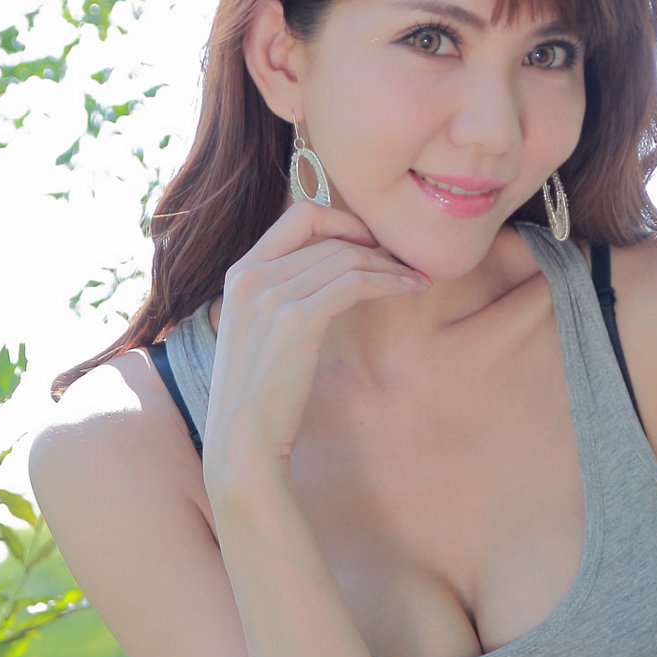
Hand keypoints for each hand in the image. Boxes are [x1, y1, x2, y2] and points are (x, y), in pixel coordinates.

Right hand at [202, 200, 426, 486]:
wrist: (242, 440)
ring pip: (347, 257)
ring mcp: (270, 294)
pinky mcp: (296, 319)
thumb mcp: (259, 333)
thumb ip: (281, 298)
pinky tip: (409, 289)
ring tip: (417, 278)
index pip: (298, 215)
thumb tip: (328, 279)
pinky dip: (388, 281)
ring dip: (389, 264)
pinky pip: (354, 282)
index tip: (371, 240)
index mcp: (239, 273)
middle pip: (330, 238)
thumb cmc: (258, 396)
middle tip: (408, 263)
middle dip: (376, 247)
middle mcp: (251, 275)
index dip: (342, 219)